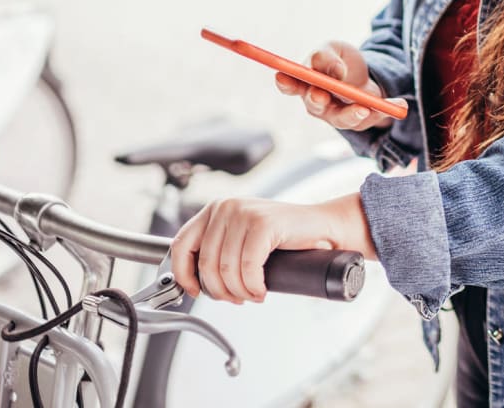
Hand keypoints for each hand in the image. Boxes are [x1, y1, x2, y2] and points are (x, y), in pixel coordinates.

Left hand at [169, 193, 375, 302]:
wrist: (322, 227)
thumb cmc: (284, 238)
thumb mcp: (241, 240)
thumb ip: (217, 250)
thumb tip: (194, 281)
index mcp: (216, 209)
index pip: (181, 244)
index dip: (183, 275)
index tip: (195, 291)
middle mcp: (226, 207)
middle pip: (206, 264)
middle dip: (220, 291)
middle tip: (238, 297)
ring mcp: (245, 213)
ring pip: (226, 270)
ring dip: (240, 292)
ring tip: (253, 293)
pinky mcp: (264, 224)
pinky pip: (248, 268)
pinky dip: (254, 286)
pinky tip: (262, 289)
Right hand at [275, 40, 403, 131]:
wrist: (364, 74)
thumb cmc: (340, 61)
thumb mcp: (334, 50)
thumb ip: (327, 56)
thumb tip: (335, 71)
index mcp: (306, 82)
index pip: (290, 85)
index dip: (285, 82)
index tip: (282, 76)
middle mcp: (318, 103)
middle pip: (315, 106)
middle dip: (317, 101)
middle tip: (321, 95)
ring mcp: (338, 115)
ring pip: (343, 119)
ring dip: (353, 114)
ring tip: (365, 108)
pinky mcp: (361, 120)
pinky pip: (373, 117)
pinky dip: (387, 109)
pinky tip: (400, 104)